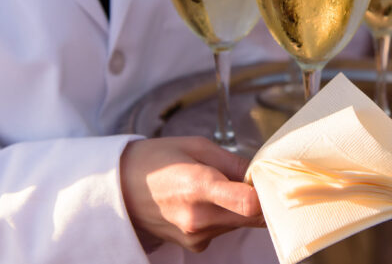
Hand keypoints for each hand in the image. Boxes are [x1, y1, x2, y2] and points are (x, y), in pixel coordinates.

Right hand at [120, 137, 264, 252]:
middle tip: (255, 179)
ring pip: (241, 224)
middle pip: (254, 218)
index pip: (251, 204)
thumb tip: (262, 174)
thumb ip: (233, 162)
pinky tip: (209, 201)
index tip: (273, 180)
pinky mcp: (194, 246)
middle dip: (262, 200)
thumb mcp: (196, 146)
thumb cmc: (157, 160)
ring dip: (243, 208)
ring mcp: (195, 236)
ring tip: (223, 186)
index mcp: (199, 185)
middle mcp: (198, 218)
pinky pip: (225, 231)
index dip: (269, 193)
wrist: (118, 188)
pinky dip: (227, 217)